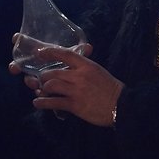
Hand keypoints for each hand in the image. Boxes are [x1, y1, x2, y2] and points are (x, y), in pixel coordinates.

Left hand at [8, 39, 123, 127]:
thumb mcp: (97, 70)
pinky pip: (54, 102)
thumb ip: (83, 67)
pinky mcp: (75, 105)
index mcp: (86, 65)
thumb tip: (69, 65)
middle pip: (53, 72)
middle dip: (43, 77)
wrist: (120, 105)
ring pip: (51, 85)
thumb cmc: (109, 88)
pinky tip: (37, 103)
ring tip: (42, 92)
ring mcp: (76, 90)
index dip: (50, 53)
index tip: (39, 53)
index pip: (65, 54)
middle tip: (42, 81)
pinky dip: (42, 102)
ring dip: (43, 89)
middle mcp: (79, 76)